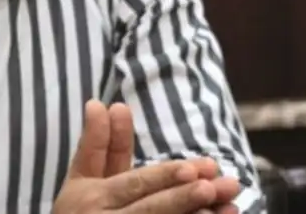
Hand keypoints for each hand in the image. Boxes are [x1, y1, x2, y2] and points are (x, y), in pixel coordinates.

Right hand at [54, 101, 241, 212]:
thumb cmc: (79, 212)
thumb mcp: (81, 177)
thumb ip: (95, 142)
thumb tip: (100, 103)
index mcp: (93, 196)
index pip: (134, 184)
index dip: (163, 177)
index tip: (192, 170)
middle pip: (150, 210)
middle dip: (183, 197)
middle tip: (214, 186)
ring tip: (226, 209)